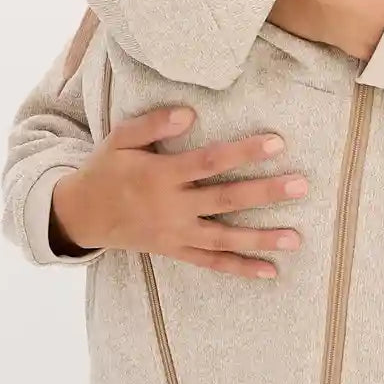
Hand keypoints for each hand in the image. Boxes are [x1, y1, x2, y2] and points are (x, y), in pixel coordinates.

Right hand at [50, 108, 309, 279]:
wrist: (82, 214)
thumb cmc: (107, 169)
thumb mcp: (120, 139)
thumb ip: (153, 124)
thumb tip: (190, 113)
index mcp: (161, 174)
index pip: (209, 162)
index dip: (243, 152)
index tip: (277, 142)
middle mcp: (172, 206)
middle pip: (226, 200)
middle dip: (265, 193)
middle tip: (301, 185)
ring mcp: (176, 233)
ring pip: (225, 238)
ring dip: (262, 238)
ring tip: (297, 237)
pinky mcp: (176, 250)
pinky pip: (212, 263)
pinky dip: (241, 268)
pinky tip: (271, 270)